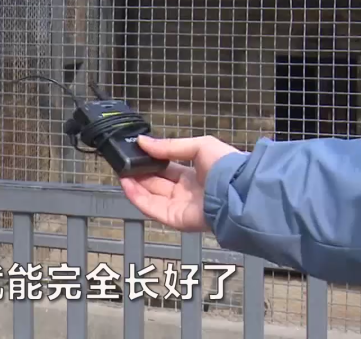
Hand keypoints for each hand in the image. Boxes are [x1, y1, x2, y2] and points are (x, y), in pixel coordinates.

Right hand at [119, 135, 238, 232]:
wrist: (239, 190)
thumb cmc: (227, 167)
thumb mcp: (198, 146)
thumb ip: (169, 146)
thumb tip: (144, 141)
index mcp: (195, 175)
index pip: (167, 170)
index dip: (151, 162)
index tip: (136, 154)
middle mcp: (187, 192)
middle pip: (157, 184)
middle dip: (140, 174)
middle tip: (124, 163)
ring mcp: (181, 207)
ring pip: (151, 197)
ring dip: (135, 185)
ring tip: (121, 172)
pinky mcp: (177, 219)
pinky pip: (153, 209)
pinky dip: (138, 198)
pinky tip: (127, 185)